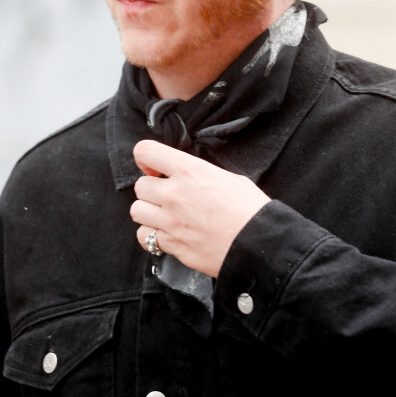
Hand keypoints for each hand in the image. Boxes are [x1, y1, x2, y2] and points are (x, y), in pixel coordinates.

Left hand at [130, 139, 269, 277]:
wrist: (259, 243)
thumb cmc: (251, 210)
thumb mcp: (230, 178)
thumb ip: (203, 175)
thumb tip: (192, 178)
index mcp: (189, 170)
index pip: (146, 151)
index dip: (145, 158)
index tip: (154, 168)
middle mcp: (174, 194)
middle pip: (139, 186)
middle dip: (150, 190)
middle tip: (166, 195)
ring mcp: (170, 221)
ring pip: (136, 211)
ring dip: (148, 212)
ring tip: (163, 215)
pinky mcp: (172, 245)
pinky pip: (144, 237)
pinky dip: (150, 235)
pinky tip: (165, 233)